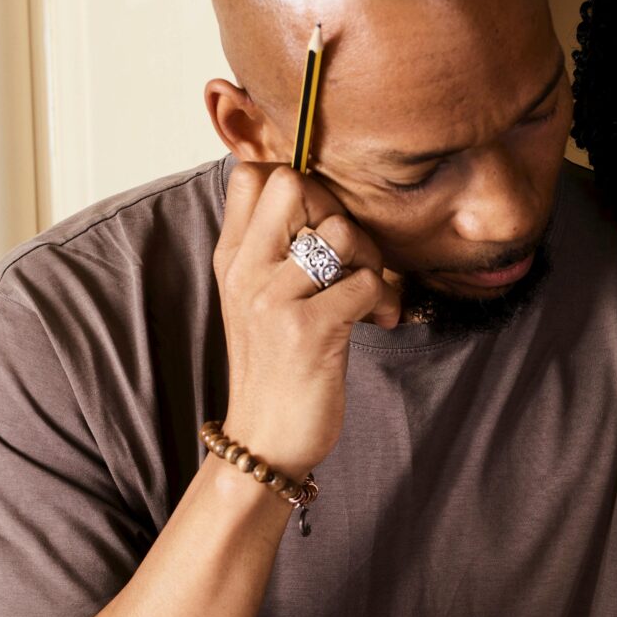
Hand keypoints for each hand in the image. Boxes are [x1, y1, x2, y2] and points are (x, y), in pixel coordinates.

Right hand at [212, 162, 402, 478]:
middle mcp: (245, 271)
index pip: (252, 176)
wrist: (264, 440)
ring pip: (339, 231)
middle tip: (351, 255)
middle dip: (337, 210)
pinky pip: (366, 282)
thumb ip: (276, 250)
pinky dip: (384, 299)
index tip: (319, 226)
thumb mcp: (258, 300)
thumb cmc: (276, 367)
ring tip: (369, 293)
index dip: (300, 185)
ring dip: (369, 259)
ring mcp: (273, 299)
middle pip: (292, 184)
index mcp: (232, 258)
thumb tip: (321, 202)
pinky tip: (379, 321)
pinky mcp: (307, 331)